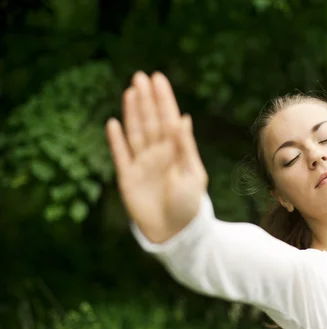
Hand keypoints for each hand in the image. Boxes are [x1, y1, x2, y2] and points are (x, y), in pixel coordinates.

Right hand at [105, 71, 207, 242]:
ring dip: (132, 112)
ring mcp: (142, 164)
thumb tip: (183, 118)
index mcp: (176, 151)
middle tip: (141, 76)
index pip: (168, 119)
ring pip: (135, 132)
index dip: (163, 99)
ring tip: (130, 92)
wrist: (176, 233)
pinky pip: (120, 154)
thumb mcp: (193, 174)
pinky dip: (115, 140)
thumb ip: (185, 147)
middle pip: (150, 121)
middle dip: (146, 99)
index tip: (158, 79)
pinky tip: (113, 123)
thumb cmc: (190, 204)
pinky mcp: (127, 177)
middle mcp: (158, 154)